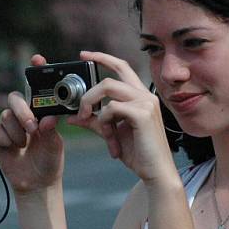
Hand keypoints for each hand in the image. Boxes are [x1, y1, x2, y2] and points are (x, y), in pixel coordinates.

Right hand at [0, 54, 63, 193]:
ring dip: (16, 132)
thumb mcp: (54, 146)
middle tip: (32, 128)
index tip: (38, 58)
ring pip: (5, 116)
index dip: (37, 71)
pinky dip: (4, 139)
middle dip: (22, 111)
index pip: (38, 88)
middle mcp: (25, 114)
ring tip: (24, 145)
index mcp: (41, 112)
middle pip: (14, 98)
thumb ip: (50, 131)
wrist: (37, 183)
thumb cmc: (50, 161)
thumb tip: (48, 118)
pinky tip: (13, 149)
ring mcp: (10, 124)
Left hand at [68, 51, 176, 184]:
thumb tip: (72, 116)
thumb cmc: (139, 154)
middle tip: (80, 111)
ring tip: (95, 128)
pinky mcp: (143, 114)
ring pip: (107, 89)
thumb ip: (94, 122)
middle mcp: (145, 96)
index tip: (83, 55)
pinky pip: (111, 108)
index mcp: (140, 97)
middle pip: (109, 78)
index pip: (122, 67)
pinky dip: (104, 123)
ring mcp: (146, 103)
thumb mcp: (112, 134)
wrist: (156, 172)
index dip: (102, 58)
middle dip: (88, 93)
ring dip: (93, 108)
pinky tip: (111, 140)